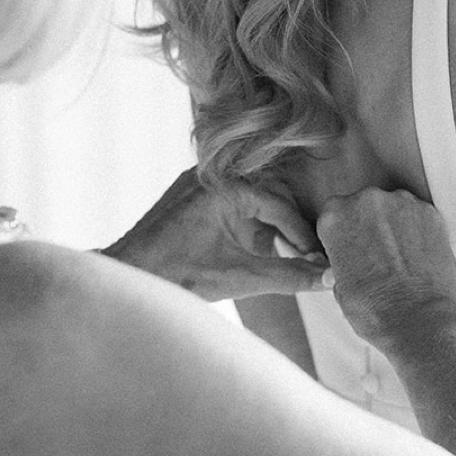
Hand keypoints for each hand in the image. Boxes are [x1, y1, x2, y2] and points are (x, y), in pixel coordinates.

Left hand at [102, 167, 331, 300]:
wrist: (126, 278)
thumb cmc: (176, 276)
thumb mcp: (240, 277)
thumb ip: (289, 276)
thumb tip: (328, 279)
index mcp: (227, 187)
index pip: (280, 207)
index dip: (303, 237)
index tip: (318, 259)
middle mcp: (211, 176)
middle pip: (266, 198)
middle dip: (287, 230)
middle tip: (306, 258)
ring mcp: (194, 183)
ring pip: (246, 200)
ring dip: (265, 228)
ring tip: (281, 258)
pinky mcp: (184, 196)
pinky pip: (225, 202)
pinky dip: (242, 224)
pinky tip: (248, 251)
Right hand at [316, 188, 455, 350]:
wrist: (419, 322)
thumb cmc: (376, 310)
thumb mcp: (338, 285)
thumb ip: (341, 259)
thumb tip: (349, 258)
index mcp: (335, 216)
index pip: (334, 217)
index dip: (343, 237)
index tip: (352, 250)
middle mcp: (367, 201)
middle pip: (364, 208)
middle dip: (369, 228)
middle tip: (376, 258)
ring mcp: (402, 203)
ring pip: (393, 209)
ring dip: (394, 228)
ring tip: (398, 261)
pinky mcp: (430, 212)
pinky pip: (419, 217)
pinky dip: (419, 232)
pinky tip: (416, 258)